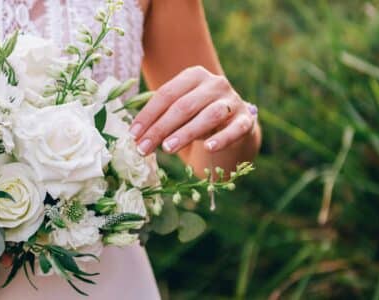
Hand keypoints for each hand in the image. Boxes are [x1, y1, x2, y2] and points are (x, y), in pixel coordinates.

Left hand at [129, 66, 256, 154]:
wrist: (232, 122)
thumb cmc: (196, 115)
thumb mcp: (178, 110)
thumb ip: (160, 117)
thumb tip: (135, 136)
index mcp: (193, 76)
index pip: (166, 94)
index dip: (148, 115)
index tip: (133, 134)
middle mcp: (214, 84)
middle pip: (183, 106)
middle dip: (160, 128)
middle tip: (144, 148)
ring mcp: (232, 101)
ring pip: (207, 116)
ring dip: (185, 133)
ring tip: (167, 148)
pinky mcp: (245, 119)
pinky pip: (235, 129)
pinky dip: (222, 139)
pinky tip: (208, 147)